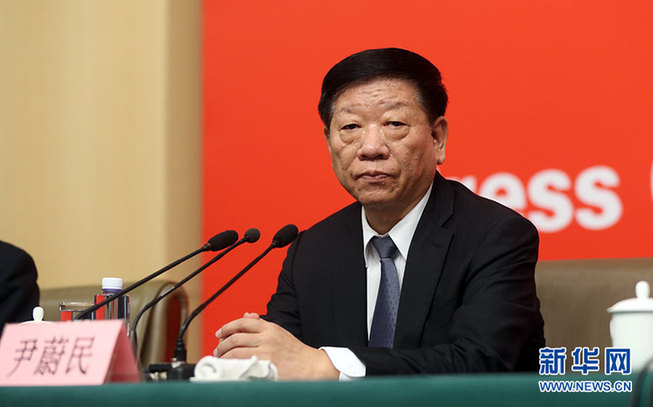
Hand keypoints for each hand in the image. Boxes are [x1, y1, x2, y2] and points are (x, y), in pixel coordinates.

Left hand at [214, 315, 338, 379]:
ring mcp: (266, 352)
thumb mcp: (279, 332)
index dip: (227, 327)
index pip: (242, 322)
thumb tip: (246, 316)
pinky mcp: (266, 365)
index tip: (219, 333)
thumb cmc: (295, 352)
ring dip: (224, 355)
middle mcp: (267, 338)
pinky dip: (232, 364)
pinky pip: (243, 362)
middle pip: (236, 337)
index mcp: (270, 328)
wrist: (310, 366)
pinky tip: (229, 366)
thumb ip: (262, 325)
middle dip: (222, 344)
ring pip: (236, 351)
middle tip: (218, 349)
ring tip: (221, 359)